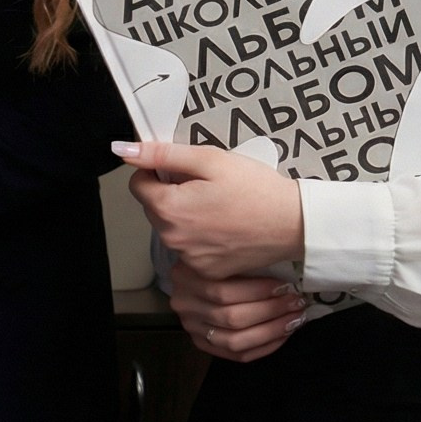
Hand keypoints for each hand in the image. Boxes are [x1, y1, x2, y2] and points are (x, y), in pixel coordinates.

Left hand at [118, 139, 304, 274]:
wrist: (296, 224)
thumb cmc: (258, 190)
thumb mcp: (210, 160)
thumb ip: (162, 154)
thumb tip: (124, 151)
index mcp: (169, 209)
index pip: (138, 185)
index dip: (155, 172)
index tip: (180, 169)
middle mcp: (172, 238)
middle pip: (154, 207)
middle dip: (172, 194)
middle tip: (208, 186)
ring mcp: (189, 258)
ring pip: (172, 228)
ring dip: (186, 216)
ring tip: (220, 207)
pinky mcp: (206, 271)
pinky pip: (190, 249)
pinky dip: (201, 237)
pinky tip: (225, 227)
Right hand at [169, 262, 305, 362]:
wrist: (200, 277)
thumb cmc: (221, 260)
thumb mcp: (223, 253)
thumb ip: (241, 260)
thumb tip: (283, 267)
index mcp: (185, 277)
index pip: (223, 292)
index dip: (258, 292)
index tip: (286, 286)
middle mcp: (184, 305)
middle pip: (230, 317)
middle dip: (270, 311)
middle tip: (296, 302)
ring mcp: (191, 328)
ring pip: (234, 340)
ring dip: (270, 331)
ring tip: (294, 319)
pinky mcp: (202, 344)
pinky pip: (237, 355)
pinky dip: (264, 348)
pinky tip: (283, 335)